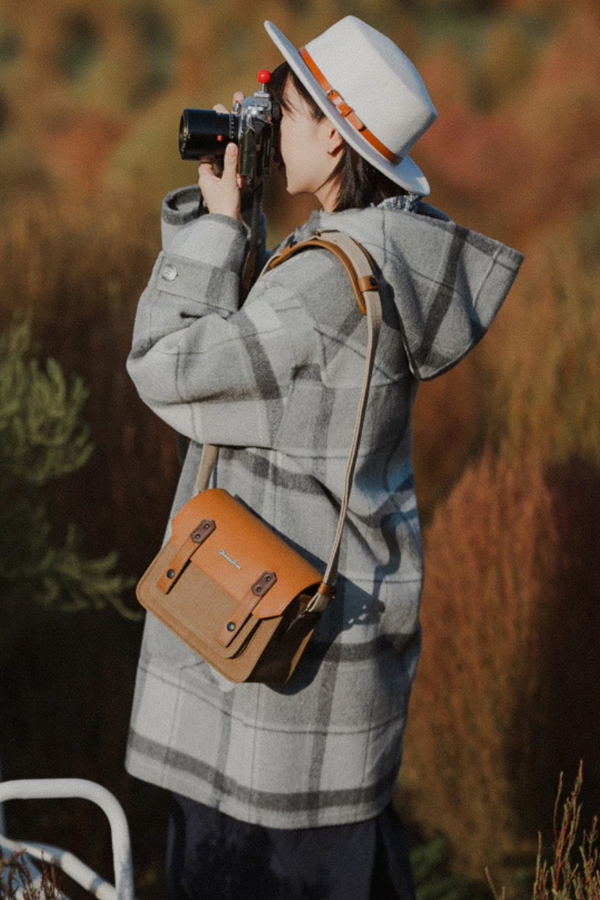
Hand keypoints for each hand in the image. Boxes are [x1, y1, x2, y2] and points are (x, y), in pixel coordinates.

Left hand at [198, 92, 244, 220]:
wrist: (228, 223)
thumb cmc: (225, 205)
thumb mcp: (229, 180)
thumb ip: (231, 162)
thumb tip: (231, 146)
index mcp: (204, 178)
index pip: (205, 159)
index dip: (212, 151)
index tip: (220, 146)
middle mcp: (207, 184)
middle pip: (215, 166)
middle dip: (226, 163)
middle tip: (234, 160)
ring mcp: (214, 191)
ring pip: (223, 176)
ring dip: (232, 174)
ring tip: (238, 177)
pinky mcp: (222, 197)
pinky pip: (228, 185)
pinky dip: (235, 183)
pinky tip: (242, 184)